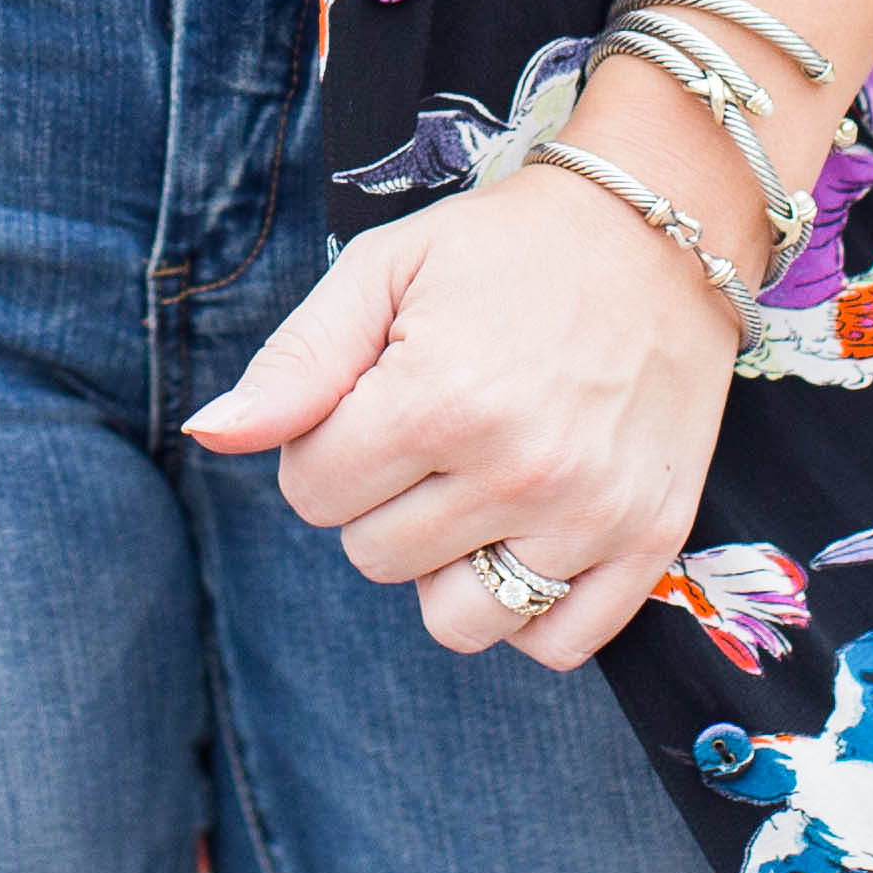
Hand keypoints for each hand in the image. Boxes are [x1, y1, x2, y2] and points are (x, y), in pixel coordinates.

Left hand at [183, 155, 749, 670]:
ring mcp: (590, 513)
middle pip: (374, 557)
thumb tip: (212, 436)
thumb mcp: (385, 270)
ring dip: (447, 566)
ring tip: (478, 488)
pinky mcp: (650, 539)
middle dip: (383, 498)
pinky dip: (531, 611)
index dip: (327, 446)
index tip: (373, 399)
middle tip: (435, 428)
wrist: (659, 229)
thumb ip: (296, 362)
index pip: (312, 495)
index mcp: (436, 399)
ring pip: (457, 620)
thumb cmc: (506, 246)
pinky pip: (555, 643)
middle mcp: (516, 469)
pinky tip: (531, 535)